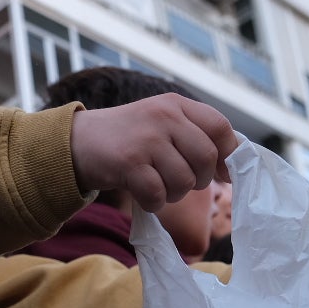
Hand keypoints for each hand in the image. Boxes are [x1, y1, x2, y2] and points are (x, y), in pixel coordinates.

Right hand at [69, 93, 237, 211]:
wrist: (75, 142)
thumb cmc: (126, 139)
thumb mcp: (160, 123)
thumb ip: (194, 136)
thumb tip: (232, 168)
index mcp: (176, 104)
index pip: (221, 127)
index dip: (228, 155)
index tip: (222, 173)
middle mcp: (164, 117)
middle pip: (206, 159)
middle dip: (198, 180)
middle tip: (177, 180)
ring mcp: (146, 139)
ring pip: (184, 181)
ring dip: (173, 194)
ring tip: (155, 184)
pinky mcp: (128, 163)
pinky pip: (158, 195)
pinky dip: (153, 202)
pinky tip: (141, 193)